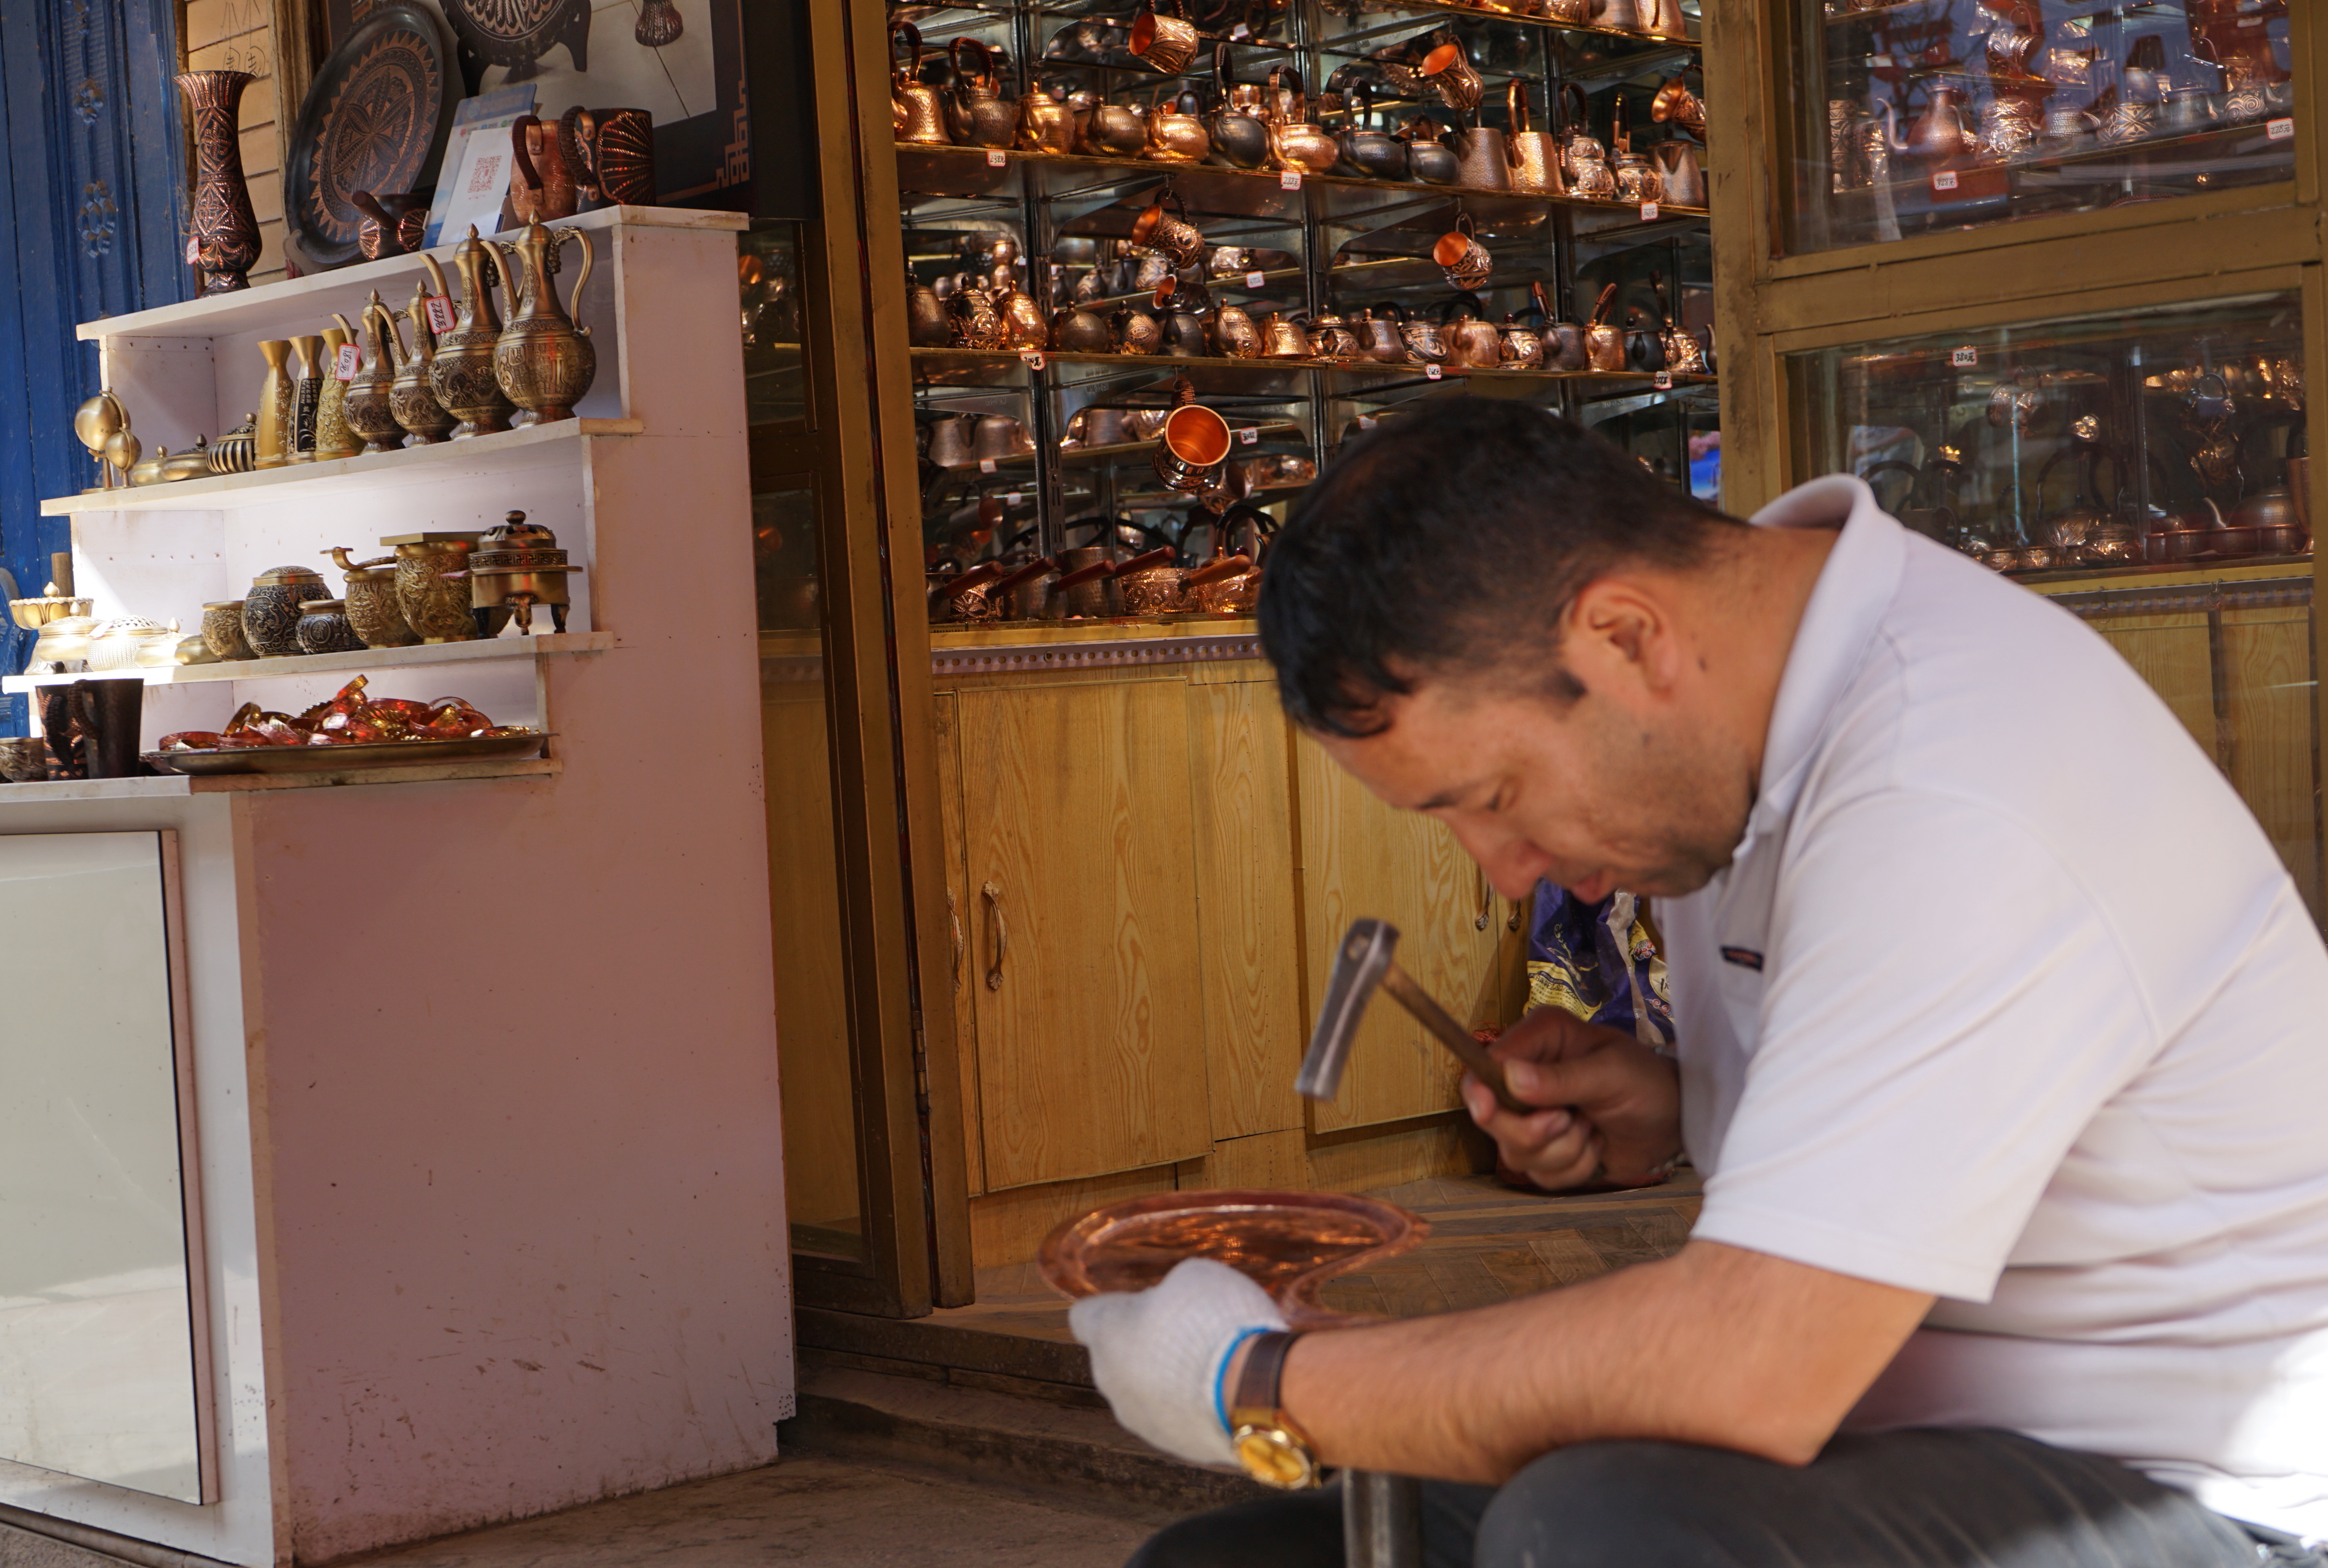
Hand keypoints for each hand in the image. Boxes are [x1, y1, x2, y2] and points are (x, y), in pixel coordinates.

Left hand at [1068, 1258, 1286, 1467]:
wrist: (1255, 1390)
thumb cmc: (1216, 1322)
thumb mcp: (1193, 1276)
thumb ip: (1167, 1290)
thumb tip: (1167, 1304)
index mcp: (1106, 1334)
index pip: (1084, 1316)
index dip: (1113, 1307)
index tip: (1139, 1303)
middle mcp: (1112, 1381)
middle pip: (1116, 1356)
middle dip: (1143, 1343)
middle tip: (1185, 1329)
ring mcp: (1140, 1420)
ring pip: (1144, 1391)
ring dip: (1166, 1378)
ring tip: (1210, 1363)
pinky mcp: (1173, 1446)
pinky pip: (1174, 1417)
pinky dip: (1191, 1405)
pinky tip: (1222, 1390)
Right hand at [1462, 1010, 1680, 1190]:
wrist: (1676, 1121)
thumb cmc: (1649, 1083)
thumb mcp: (1610, 1073)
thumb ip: (1561, 1078)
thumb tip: (1510, 1078)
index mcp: (1539, 1041)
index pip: (1486, 1065)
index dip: (1480, 1091)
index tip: (1488, 1110)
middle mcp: (1527, 1077)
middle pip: (1490, 1117)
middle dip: (1533, 1130)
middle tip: (1568, 1119)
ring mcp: (1533, 1118)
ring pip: (1514, 1153)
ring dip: (1563, 1150)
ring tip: (1592, 1128)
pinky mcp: (1546, 1153)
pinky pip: (1540, 1176)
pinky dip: (1574, 1168)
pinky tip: (1595, 1146)